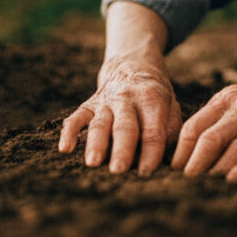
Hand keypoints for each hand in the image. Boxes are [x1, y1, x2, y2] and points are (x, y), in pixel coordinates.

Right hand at [58, 54, 181, 175]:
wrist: (131, 64)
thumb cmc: (154, 95)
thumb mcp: (170, 103)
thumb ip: (172, 126)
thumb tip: (169, 151)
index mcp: (152, 100)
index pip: (153, 130)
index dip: (151, 151)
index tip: (147, 171)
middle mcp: (128, 100)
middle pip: (125, 126)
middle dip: (122, 149)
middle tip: (119, 170)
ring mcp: (106, 102)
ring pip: (100, 123)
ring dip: (96, 143)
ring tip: (93, 162)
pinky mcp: (88, 105)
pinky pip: (75, 118)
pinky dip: (69, 133)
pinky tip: (64, 149)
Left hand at [171, 76, 236, 180]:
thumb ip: (217, 118)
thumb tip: (186, 149)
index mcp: (227, 98)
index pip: (193, 126)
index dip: (181, 152)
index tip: (174, 172)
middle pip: (209, 139)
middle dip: (194, 167)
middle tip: (184, 186)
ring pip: (232, 150)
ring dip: (215, 173)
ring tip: (203, 190)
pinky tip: (232, 182)